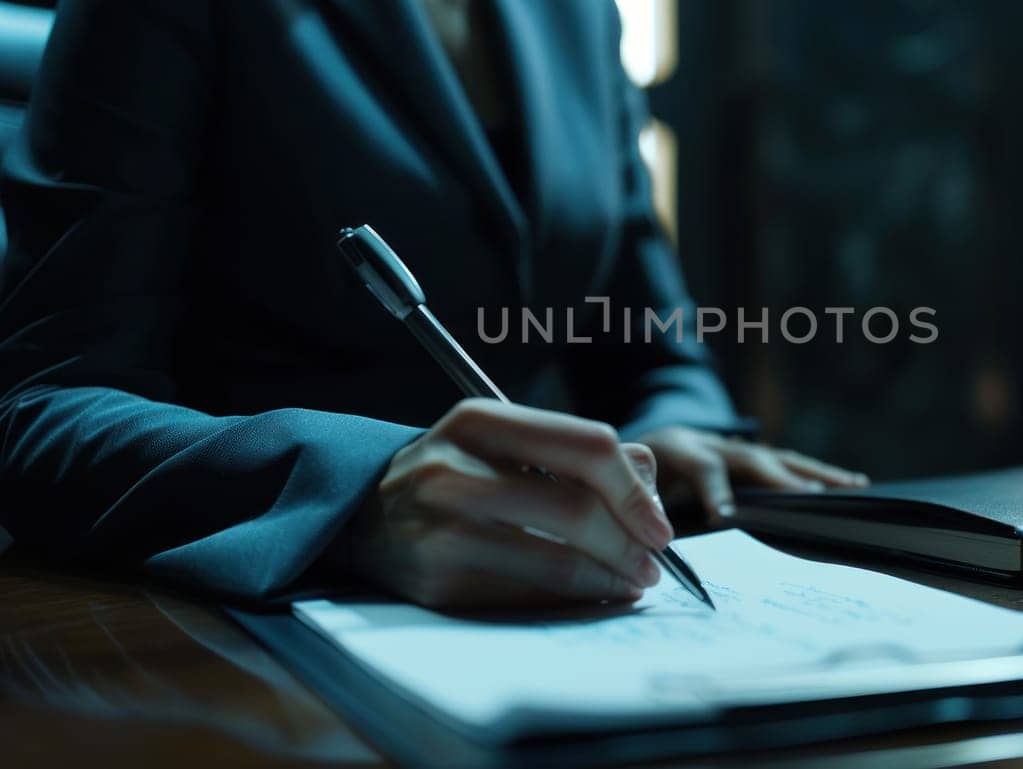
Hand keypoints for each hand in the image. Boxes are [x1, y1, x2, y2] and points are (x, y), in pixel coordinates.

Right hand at [338, 399, 674, 608]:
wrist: (362, 515)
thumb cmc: (456, 476)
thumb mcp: (504, 442)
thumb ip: (577, 452)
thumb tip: (649, 487)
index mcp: (482, 420)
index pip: (588, 445)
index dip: (635, 491)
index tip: (660, 527)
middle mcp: (455, 469)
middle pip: (578, 509)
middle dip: (630, 545)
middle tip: (654, 566)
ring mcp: (440, 527)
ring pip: (556, 561)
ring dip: (608, 579)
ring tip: (629, 583)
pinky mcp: (434, 580)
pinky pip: (524, 597)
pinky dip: (569, 602)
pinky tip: (587, 597)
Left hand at [637, 426, 868, 524]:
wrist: (644, 442)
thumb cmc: (636, 473)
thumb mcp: (627, 481)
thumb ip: (641, 502)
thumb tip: (653, 536)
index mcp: (678, 448)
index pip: (702, 465)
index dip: (715, 489)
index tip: (725, 517)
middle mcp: (714, 443)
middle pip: (753, 459)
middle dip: (783, 478)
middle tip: (813, 496)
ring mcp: (737, 448)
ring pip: (779, 459)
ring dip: (815, 473)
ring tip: (851, 486)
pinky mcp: (752, 458)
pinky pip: (789, 465)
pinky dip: (819, 475)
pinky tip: (850, 484)